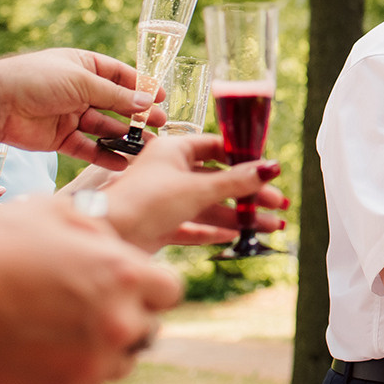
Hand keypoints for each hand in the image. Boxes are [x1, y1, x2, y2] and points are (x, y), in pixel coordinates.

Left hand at [0, 49, 160, 167]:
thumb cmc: (37, 79)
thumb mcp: (81, 81)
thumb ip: (115, 95)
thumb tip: (147, 103)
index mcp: (84, 67)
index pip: (120, 76)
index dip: (141, 86)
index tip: (161, 98)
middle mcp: (79, 90)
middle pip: (115, 104)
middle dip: (137, 115)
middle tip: (161, 124)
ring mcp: (70, 115)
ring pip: (104, 128)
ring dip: (124, 137)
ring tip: (147, 147)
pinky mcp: (60, 138)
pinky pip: (87, 147)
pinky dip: (104, 155)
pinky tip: (122, 162)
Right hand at [0, 197, 182, 383]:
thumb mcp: (54, 213)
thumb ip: (97, 228)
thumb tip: (113, 240)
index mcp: (127, 274)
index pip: (170, 291)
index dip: (147, 289)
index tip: (123, 290)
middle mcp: (122, 321)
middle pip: (148, 329)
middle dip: (124, 320)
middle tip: (82, 314)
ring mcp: (97, 363)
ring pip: (121, 364)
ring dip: (100, 353)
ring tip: (56, 336)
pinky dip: (73, 380)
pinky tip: (42, 358)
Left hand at [100, 134, 288, 252]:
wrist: (106, 236)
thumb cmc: (145, 201)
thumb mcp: (197, 188)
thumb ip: (236, 181)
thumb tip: (271, 167)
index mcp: (173, 151)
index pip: (215, 147)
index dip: (243, 157)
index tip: (266, 169)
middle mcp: (168, 173)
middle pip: (218, 180)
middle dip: (249, 193)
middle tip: (278, 204)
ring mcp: (164, 201)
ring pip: (209, 206)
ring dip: (238, 216)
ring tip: (269, 226)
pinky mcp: (159, 226)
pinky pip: (193, 226)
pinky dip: (214, 230)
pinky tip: (235, 234)